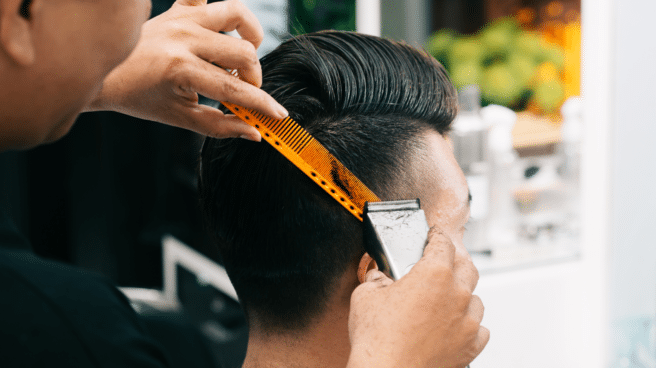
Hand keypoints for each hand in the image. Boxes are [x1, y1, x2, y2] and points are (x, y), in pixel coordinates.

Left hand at [86, 0, 286, 140]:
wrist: (105, 75)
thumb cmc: (140, 98)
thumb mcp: (180, 119)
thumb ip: (220, 127)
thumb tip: (254, 132)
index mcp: (181, 68)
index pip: (234, 89)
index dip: (261, 104)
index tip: (279, 114)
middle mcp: (183, 38)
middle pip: (243, 52)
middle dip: (253, 77)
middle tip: (243, 90)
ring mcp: (181, 18)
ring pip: (235, 12)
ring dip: (249, 35)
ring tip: (241, 55)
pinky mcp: (178, 8)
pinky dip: (215, 4)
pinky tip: (221, 22)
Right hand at [347, 228, 488, 367]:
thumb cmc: (377, 339)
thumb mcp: (365, 296)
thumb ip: (377, 279)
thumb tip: (380, 278)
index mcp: (434, 273)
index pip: (443, 242)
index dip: (436, 235)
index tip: (434, 235)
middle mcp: (456, 294)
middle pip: (467, 266)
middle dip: (454, 260)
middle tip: (442, 262)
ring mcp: (467, 322)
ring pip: (475, 299)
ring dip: (462, 295)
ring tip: (445, 299)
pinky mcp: (471, 346)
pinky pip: (479, 329)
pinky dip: (468, 325)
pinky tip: (454, 326)